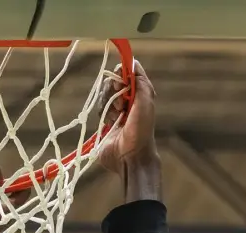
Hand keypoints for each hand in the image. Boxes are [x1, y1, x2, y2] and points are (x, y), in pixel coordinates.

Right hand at [96, 61, 158, 175]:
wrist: (130, 157)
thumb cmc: (141, 131)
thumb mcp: (146, 102)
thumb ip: (141, 81)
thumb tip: (132, 62)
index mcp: (140, 93)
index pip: (128, 72)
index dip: (122, 73)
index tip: (120, 80)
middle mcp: (129, 100)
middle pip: (113, 81)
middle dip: (114, 89)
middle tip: (120, 103)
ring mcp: (116, 111)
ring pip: (104, 94)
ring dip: (108, 103)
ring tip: (116, 116)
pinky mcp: (105, 121)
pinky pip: (99, 108)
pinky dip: (103, 113)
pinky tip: (110, 123)